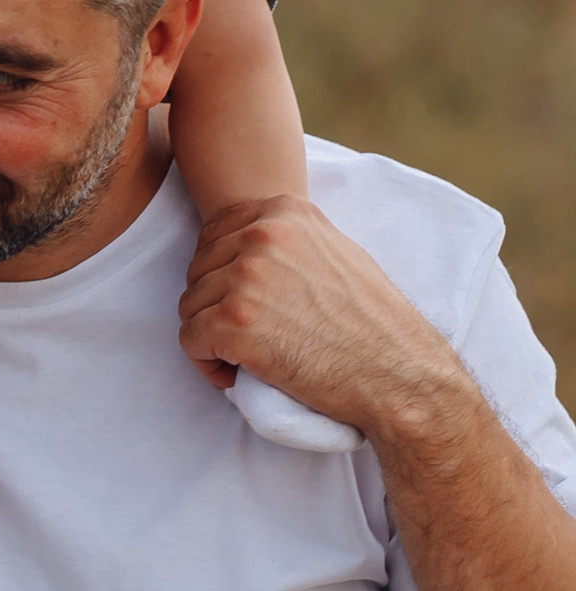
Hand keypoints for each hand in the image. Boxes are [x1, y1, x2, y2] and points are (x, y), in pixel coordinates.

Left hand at [177, 196, 470, 443]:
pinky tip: (236, 374)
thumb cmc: (374, 322)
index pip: (214, 233)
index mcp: (283, 212)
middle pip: (199, 269)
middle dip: (215, 305)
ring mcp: (244, 278)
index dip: (222, 273)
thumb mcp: (336, 251)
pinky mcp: (233, 323)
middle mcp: (259, 236)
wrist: (402, 377)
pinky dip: (206, 363)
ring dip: (211, 335)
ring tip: (249, 355)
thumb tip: (245, 234)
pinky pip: (190, 340)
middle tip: (252, 335)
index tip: (250, 303)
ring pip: (190, 305)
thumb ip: (290, 235)